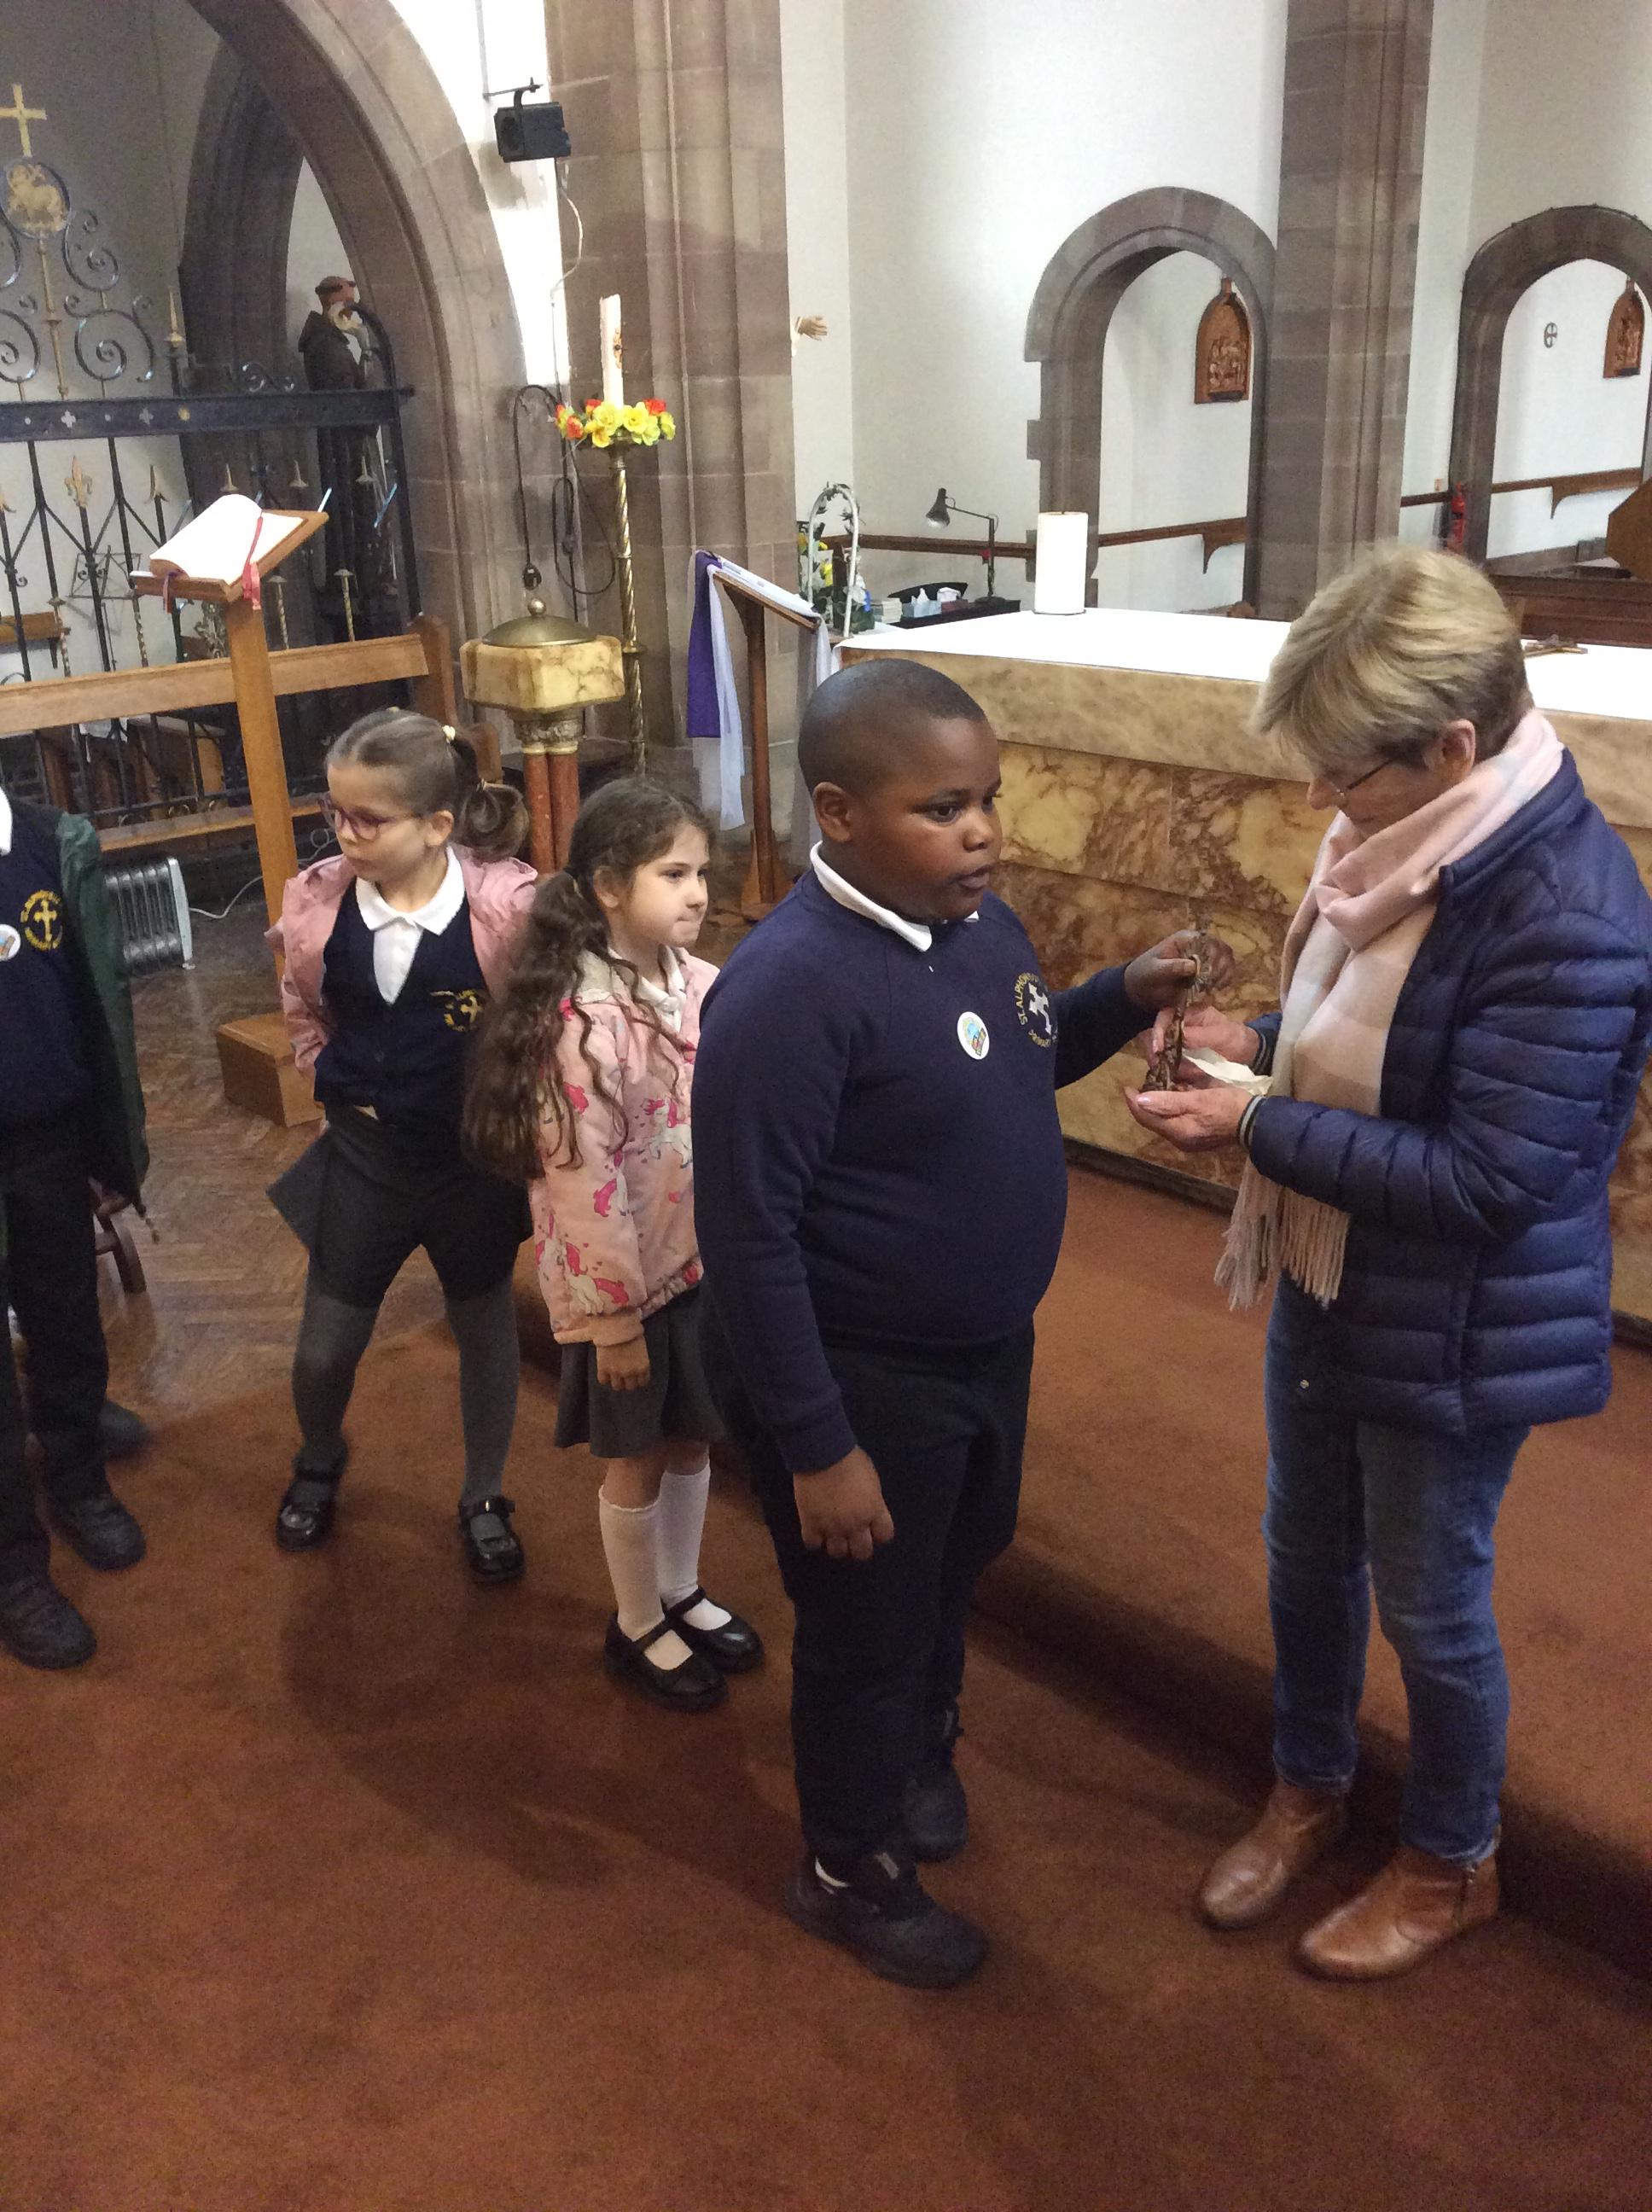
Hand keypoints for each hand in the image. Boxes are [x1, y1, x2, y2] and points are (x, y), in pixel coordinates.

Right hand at [596, 1335, 651, 1391]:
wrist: (615, 1325)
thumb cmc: (631, 1332)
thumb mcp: (641, 1348)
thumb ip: (639, 1361)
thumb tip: (635, 1367)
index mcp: (643, 1367)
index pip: (642, 1382)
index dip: (638, 1379)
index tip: (636, 1376)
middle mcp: (631, 1372)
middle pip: (630, 1387)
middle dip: (628, 1382)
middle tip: (624, 1375)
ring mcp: (617, 1372)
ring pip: (617, 1386)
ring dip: (616, 1381)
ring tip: (614, 1374)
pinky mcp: (603, 1369)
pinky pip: (603, 1381)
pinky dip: (604, 1377)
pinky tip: (605, 1371)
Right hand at [794, 1447, 894, 1561]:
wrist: (822, 1454)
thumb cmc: (850, 1460)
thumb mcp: (872, 1479)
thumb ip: (872, 1500)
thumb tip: (869, 1508)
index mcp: (874, 1510)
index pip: (885, 1535)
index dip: (879, 1534)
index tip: (873, 1529)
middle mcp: (856, 1524)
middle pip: (862, 1552)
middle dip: (859, 1547)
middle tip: (852, 1538)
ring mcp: (832, 1527)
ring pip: (838, 1552)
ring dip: (837, 1545)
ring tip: (832, 1535)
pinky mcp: (811, 1524)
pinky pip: (813, 1544)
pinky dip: (814, 1539)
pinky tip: (815, 1530)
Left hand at [1123, 930, 1237, 1012]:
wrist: (1143, 988)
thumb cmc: (1145, 975)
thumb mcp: (1154, 970)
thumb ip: (1171, 967)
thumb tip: (1192, 966)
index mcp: (1186, 939)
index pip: (1208, 941)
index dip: (1212, 956)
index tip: (1207, 974)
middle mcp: (1200, 945)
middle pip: (1223, 950)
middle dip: (1220, 968)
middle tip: (1210, 985)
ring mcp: (1207, 958)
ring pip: (1228, 961)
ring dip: (1224, 976)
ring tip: (1212, 989)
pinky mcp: (1211, 971)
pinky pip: (1226, 973)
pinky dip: (1225, 982)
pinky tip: (1215, 991)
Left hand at [1125, 1082, 1249, 1151]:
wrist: (1255, 1123)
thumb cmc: (1227, 1106)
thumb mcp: (1198, 1099)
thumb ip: (1168, 1101)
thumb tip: (1140, 1100)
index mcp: (1178, 1131)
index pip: (1146, 1117)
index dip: (1133, 1102)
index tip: (1127, 1086)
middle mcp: (1180, 1140)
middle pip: (1154, 1121)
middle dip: (1144, 1104)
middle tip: (1141, 1084)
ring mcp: (1189, 1140)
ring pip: (1165, 1121)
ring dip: (1158, 1106)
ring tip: (1155, 1086)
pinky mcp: (1198, 1136)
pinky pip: (1176, 1122)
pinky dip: (1171, 1109)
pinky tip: (1175, 1095)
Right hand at [1146, 1002, 1258, 1073]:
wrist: (1249, 1055)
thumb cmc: (1237, 1039)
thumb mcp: (1221, 1035)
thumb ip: (1198, 1035)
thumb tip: (1175, 1037)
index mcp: (1189, 1014)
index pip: (1165, 1017)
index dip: (1157, 1031)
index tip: (1157, 1049)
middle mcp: (1180, 1026)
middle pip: (1155, 1034)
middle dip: (1155, 1051)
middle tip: (1158, 1065)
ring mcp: (1180, 1043)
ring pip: (1159, 1051)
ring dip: (1164, 1063)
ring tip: (1176, 1074)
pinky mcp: (1182, 1058)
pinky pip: (1169, 1064)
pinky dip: (1173, 1072)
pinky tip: (1180, 1079)